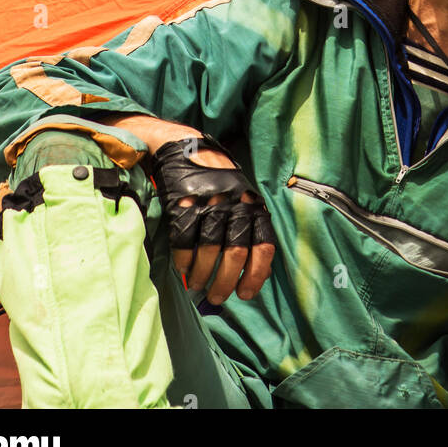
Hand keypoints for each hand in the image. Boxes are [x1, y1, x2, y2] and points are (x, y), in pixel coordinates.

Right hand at [149, 130, 275, 304]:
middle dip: (225, 283)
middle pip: (234, 255)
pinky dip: (184, 262)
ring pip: (208, 252)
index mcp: (253, 206)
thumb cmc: (219, 183)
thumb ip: (252, 231)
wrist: (186, 149)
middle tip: (217, 297)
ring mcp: (208, 205)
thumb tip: (258, 275)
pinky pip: (184, 242)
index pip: (263, 247)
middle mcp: (234, 206)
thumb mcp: (243, 199)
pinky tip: (184, 270)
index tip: (245, 294)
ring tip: (199, 285)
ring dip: (202, 276)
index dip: (256, 276)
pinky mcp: (183, 206)